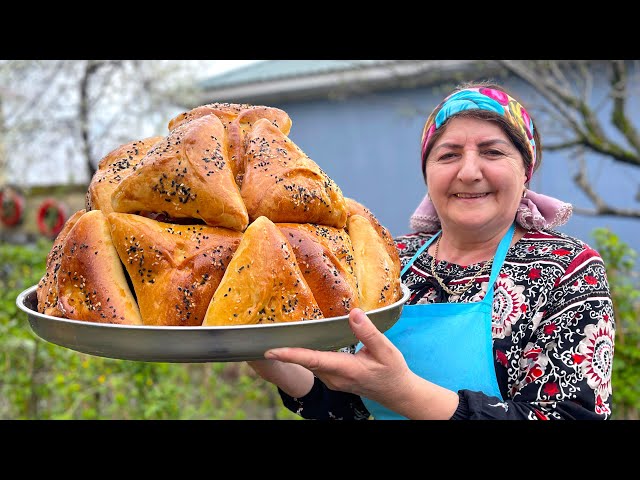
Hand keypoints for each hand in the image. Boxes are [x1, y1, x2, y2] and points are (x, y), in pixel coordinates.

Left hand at [264, 308, 412, 407]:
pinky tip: (299, 343)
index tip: (271, 351)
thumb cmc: (392, 371)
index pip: (313, 360)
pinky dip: (304, 355)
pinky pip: (314, 365)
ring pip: (309, 364)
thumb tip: (353, 312)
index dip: (292, 354)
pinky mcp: (333, 379)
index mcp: (346, 370)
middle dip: (286, 351)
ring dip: (293, 353)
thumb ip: (368, 332)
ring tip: (277, 337)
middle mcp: (334, 378)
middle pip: (306, 362)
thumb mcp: (385, 350)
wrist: (398, 393)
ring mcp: (332, 380)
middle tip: (265, 337)